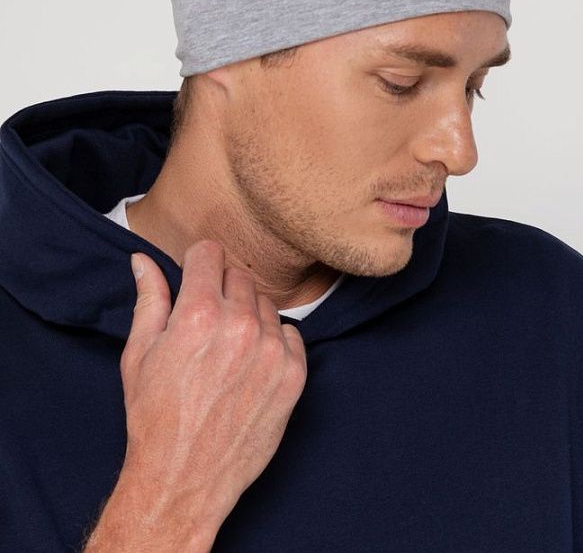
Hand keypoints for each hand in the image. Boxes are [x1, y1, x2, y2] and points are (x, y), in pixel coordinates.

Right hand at [117, 239, 306, 542]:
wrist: (183, 479)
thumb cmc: (154, 417)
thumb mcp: (139, 354)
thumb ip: (149, 299)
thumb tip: (143, 260)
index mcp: (199, 314)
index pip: (210, 253)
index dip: (198, 263)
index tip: (196, 277)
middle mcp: (240, 326)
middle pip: (239, 275)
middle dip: (221, 289)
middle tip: (206, 322)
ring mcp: (272, 351)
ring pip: (265, 303)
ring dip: (248, 316)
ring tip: (226, 350)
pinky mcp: (293, 375)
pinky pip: (291, 334)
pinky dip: (274, 342)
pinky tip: (251, 365)